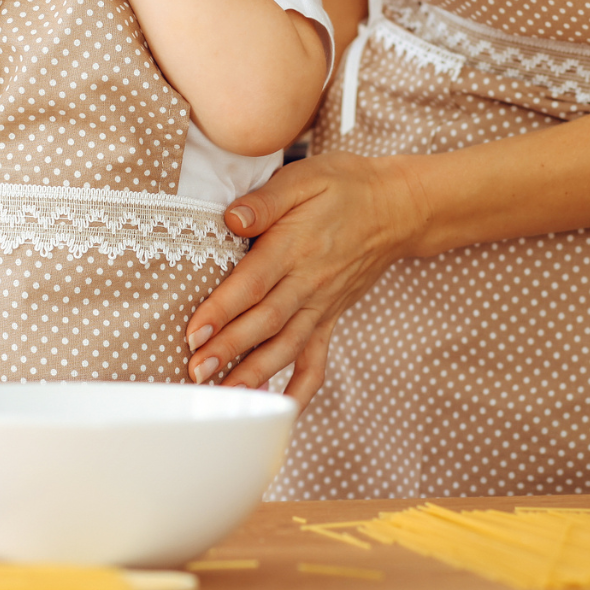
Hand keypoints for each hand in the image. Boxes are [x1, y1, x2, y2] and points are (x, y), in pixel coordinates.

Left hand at [184, 153, 428, 409]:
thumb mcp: (304, 178)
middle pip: (264, 322)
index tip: (193, 333)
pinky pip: (316, 361)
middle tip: (194, 372)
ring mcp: (322, 305)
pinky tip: (278, 411)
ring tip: (223, 396)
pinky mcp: (330, 318)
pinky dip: (299, 389)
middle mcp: (309, 282)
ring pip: (285, 347)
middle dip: (228, 350)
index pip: (253, 284)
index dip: (222, 310)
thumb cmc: (343, 187)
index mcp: (295, 246)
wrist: (396, 207)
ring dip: (254, 374)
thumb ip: (266, 200)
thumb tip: (231, 218)